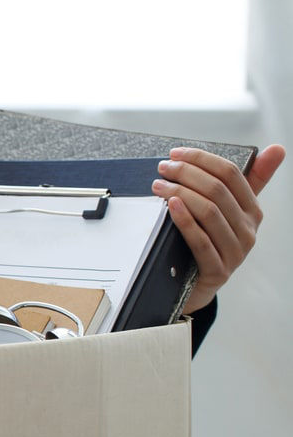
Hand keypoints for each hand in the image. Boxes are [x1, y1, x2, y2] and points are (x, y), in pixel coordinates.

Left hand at [153, 144, 284, 313]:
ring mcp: (235, 252)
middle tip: (162, 168)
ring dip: (181, 193)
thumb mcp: (227, 212)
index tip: (176, 153)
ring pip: (209, 212)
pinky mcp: (217, 271)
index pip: (231, 174)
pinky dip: (185, 220)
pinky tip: (171, 206)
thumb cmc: (208, 243)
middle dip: (186, 174)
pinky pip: (200, 241)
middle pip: (217, 190)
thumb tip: (277, 148)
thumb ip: (248, 181)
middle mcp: (248, 230)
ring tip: (158, 185)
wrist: (194, 288)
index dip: (202, 159)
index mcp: (252, 211)